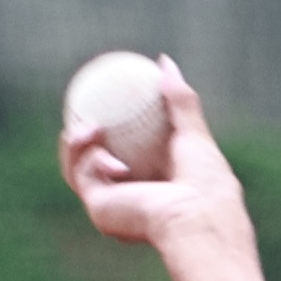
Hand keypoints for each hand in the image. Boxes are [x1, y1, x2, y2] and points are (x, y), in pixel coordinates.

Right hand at [61, 59, 246, 260]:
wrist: (197, 218)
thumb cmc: (206, 183)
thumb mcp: (194, 133)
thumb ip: (179, 99)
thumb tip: (164, 62)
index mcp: (154, 183)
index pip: (125, 151)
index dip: (110, 125)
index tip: (105, 97)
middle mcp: (130, 198)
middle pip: (92, 161)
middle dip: (80, 135)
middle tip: (86, 109)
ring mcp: (113, 207)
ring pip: (76, 168)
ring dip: (75, 142)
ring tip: (88, 125)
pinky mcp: (100, 210)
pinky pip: (80, 174)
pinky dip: (87, 156)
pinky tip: (100, 145)